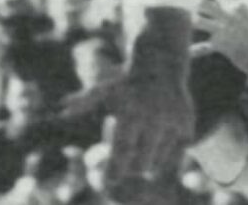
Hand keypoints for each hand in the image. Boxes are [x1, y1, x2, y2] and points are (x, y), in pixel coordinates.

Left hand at [61, 72, 194, 201]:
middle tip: (127, 160)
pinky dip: (167, 152)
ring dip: (149, 159)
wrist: (160, 65)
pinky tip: (160, 135)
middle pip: (140, 165)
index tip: (110, 180)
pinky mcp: (186, 125)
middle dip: (132, 167)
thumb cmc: (125, 84)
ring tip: (145, 138)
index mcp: (130, 113)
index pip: (122, 153)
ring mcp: (172, 122)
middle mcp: (152, 118)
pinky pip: (176, 155)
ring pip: (158, 162)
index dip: (115, 171)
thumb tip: (61, 110)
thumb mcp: (103, 90)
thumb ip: (83, 102)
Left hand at [191, 0, 247, 74]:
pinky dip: (196, 50)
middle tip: (190, 3)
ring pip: (198, 21)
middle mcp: (228, 15)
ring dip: (194, 21)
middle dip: (194, 3)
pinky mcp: (220, 44)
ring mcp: (223, 29)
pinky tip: (189, 51)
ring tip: (194, 21)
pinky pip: (203, 46)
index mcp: (236, 5)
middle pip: (202, 3)